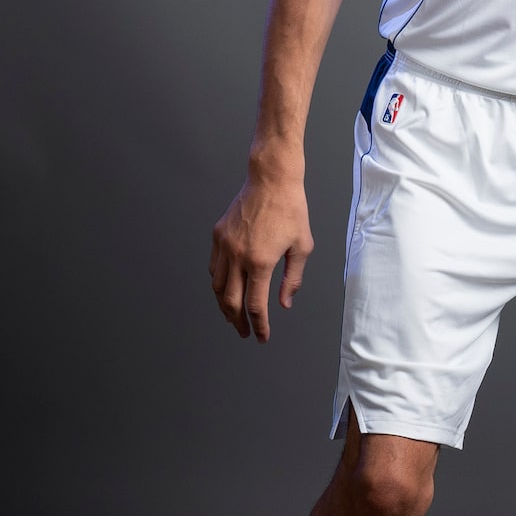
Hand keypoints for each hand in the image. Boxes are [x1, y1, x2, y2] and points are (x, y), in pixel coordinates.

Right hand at [209, 165, 314, 341]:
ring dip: (224, 306)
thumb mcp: (302, 247)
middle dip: (238, 322)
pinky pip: (213, 267)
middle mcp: (238, 256)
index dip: (259, 325)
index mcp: (260, 262)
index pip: (256, 305)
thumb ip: (292, 279)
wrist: (271, 179)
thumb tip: (283, 303)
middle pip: (231, 302)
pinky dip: (218, 283)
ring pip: (217, 287)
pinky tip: (226, 289)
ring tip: (233, 316)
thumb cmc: (291, 210)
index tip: (262, 336)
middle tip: (245, 332)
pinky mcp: (218, 235)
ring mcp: (224, 245)